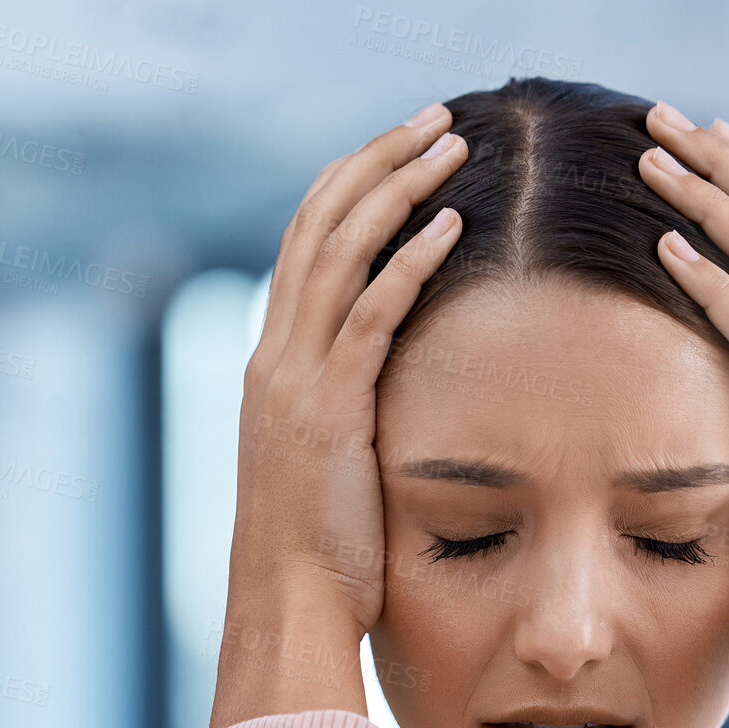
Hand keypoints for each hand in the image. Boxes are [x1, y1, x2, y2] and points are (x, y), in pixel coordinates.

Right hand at [228, 102, 467, 640]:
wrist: (289, 606)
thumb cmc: (322, 556)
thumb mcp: (331, 468)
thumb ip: (350, 417)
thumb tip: (395, 402)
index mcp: (275, 365)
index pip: (309, 245)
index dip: (355, 187)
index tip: (406, 152)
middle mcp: (275, 357)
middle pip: (320, 224)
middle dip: (378, 160)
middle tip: (436, 121)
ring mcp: (295, 380)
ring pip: (341, 251)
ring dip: (398, 188)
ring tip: (453, 145)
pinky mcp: (328, 410)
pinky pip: (370, 315)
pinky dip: (409, 262)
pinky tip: (451, 225)